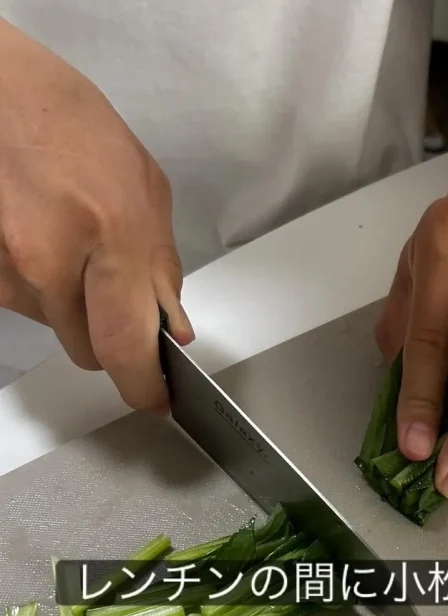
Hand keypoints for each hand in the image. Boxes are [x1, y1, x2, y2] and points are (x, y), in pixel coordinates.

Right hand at [0, 20, 191, 411]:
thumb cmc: (69, 124)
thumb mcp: (144, 189)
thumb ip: (161, 268)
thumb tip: (170, 327)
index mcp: (109, 233)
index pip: (127, 345)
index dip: (143, 386)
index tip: (155, 399)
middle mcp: (51, 259)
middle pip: (91, 352)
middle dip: (110, 336)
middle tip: (113, 288)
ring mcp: (7, 269)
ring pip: (57, 329)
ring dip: (73, 304)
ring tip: (71, 240)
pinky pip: (24, 304)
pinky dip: (41, 286)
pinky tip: (40, 236)